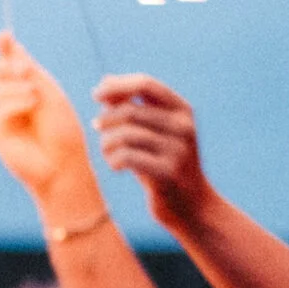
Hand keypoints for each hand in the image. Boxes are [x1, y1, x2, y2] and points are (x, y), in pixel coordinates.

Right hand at [0, 32, 101, 209]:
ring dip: (18, 87)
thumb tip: (13, 48)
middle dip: (9, 66)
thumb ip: (31, 73)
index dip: (7, 49)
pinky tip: (30, 105)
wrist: (63, 166)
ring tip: (35, 98)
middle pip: (0, 72)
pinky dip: (16, 102)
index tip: (5, 35)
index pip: (14, 64)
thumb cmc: (64, 131)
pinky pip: (0, 107)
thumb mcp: (52, 95)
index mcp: (31, 90)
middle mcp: (15, 101)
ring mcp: (5, 117)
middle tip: (26, 70)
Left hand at [94, 74, 213, 226]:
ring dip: (106, 143)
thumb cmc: (163, 164)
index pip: (146, 84)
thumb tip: (105, 82)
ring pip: (125, 135)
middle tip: (99, 130)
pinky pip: (127, 157)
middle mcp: (183, 126)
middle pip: (129, 111)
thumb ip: (130, 108)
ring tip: (108, 152)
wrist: (192, 205)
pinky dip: (113, 160)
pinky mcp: (168, 173)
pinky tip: (116, 166)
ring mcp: (178, 150)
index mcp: (182, 110)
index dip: (117, 86)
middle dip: (106, 121)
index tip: (96, 95)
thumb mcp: (150, 132)